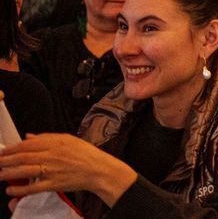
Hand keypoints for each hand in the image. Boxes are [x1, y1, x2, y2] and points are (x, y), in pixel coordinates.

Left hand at [0, 134, 136, 205]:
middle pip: (23, 157)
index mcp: (56, 143)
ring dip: (9, 173)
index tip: (2, 151)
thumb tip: (29, 137)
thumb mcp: (69, 140)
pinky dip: (21, 188)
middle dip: (6, 160)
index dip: (12, 148)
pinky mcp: (54, 184)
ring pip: (25, 171)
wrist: (99, 170)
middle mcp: (52, 156)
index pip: (28, 145)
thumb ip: (47, 137)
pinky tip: (11, 189)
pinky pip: (34, 187)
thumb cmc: (86, 154)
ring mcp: (52, 170)